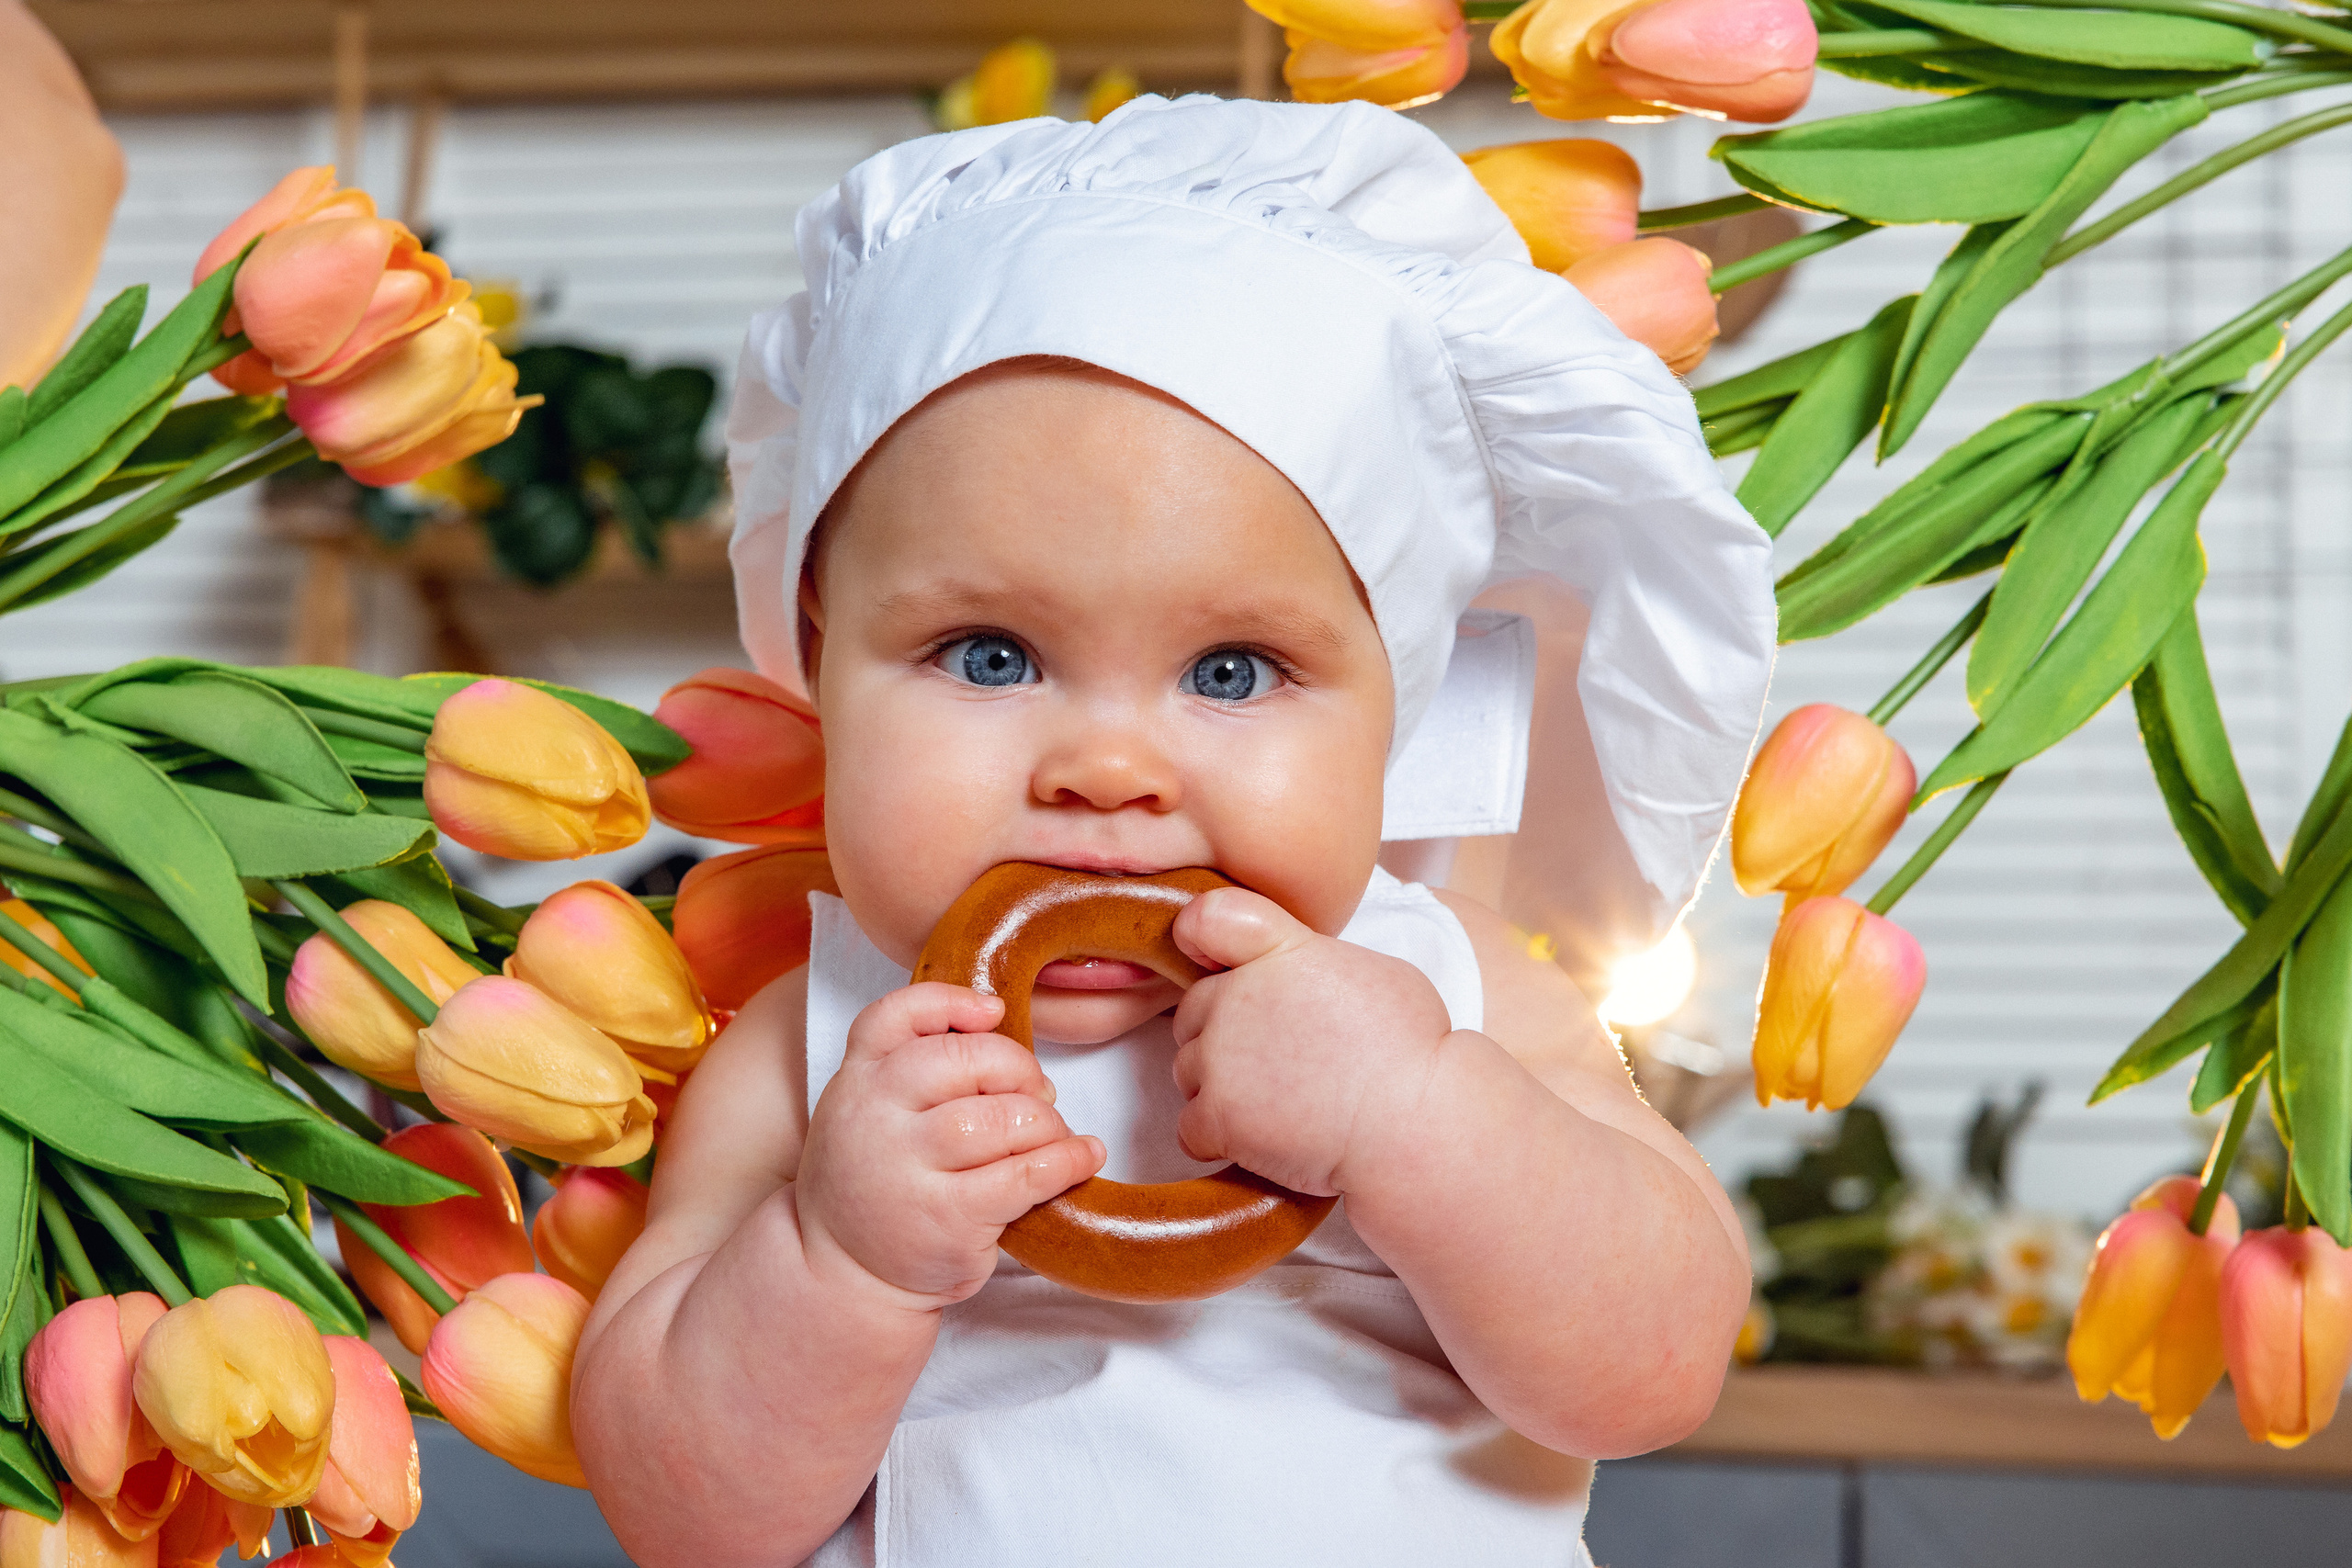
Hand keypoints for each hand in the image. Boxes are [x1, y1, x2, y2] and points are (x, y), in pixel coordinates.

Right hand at [795, 982, 1104, 1303]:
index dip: (952, 1002)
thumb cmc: (876, 1179)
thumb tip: (995, 1018)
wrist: (842, 1272)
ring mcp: (908, 1168)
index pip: (896, 1015)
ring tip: (1051, 1135)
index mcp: (857, 1079)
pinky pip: (1025, 1174)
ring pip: (1003, 1116)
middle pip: (967, 1058)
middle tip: (1036, 1094)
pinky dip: (1067, 1160)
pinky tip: (1083, 1157)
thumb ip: (909, 1062)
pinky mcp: (947, 1217)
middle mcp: (875, 1116)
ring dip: (1046, 1122)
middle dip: (1019, 1070)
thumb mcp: (867, 1109)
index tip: (995, 1012)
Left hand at [1169, 888, 1456, 1197]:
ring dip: (1221, 1088)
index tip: (1214, 962)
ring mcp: (1222, 1058)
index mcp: (1280, 951)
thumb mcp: (1365, 968)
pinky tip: (1266, 1137)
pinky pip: (1192, 1129)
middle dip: (1222, 1035)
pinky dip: (1220, 1139)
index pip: (1208, 920)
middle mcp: (1238, 996)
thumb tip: (1287, 977)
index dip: (1201, 939)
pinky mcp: (1218, 1116)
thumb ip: (1306, 961)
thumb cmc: (1410, 1049)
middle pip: (1193, 1012)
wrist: (1417, 1120)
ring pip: (1189, 1071)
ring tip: (1281, 1101)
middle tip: (1277, 1061)